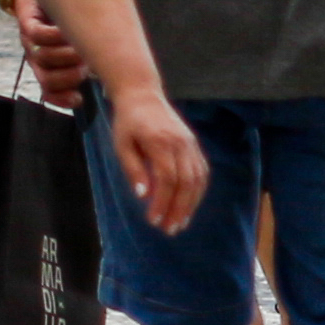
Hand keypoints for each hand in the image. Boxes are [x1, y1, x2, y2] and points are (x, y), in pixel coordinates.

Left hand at [11, 0, 89, 110]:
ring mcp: (30, 40)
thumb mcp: (84, 43)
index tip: (79, 100)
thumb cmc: (70, 17)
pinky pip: (37, 35)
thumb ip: (94, 62)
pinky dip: (55, 35)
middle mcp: (38, 56)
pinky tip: (68, 30)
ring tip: (80, 45)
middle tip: (85, 67)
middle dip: (68, 77)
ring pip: (43, 58)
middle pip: (46, 79)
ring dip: (65, 55)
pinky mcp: (26, 20)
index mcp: (50, 66)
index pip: (50, 91)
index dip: (61, 99)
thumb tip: (113, 83)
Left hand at [103, 88, 211, 231]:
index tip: (153, 220)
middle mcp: (180, 143)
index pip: (166, 178)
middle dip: (178, 209)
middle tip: (169, 229)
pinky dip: (197, 192)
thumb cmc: (128, 122)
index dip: (162, 201)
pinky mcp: (195, 145)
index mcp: (160, 141)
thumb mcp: (122, 144)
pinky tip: (189, 206)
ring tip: (179, 223)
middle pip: (186, 182)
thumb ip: (133, 169)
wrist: (143, 95)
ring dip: (190, 205)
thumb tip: (143, 196)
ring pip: (197, 180)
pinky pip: (202, 172)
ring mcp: (191, 143)